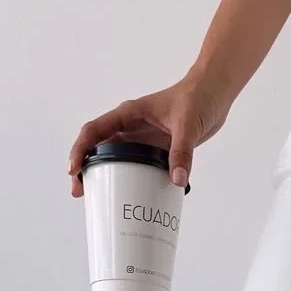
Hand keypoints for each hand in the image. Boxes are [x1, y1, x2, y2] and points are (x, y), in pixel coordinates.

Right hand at [67, 69, 227, 197]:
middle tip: (81, 192)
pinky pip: (139, 166)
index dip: (80, 150)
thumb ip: (181, 152)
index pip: (94, 131)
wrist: (216, 93)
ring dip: (106, 176)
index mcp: (128, 115)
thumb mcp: (187, 124)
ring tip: (98, 197)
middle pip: (99, 148)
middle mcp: (131, 127)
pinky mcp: (157, 149)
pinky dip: (132, 179)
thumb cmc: (198, 97)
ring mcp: (143, 139)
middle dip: (87, 169)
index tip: (74, 170)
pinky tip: (133, 195)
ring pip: (116, 159)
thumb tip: (177, 180)